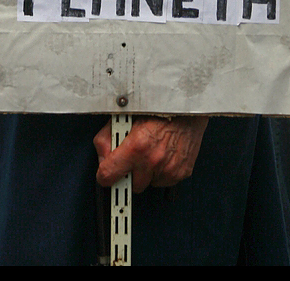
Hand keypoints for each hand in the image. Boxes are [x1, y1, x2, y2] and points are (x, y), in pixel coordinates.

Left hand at [93, 114, 208, 193]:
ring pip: (148, 183)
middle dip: (129, 173)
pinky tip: (163, 153)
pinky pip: (164, 181)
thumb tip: (102, 157)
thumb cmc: (158, 108)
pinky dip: (161, 171)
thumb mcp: (124, 116)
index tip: (105, 174)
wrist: (186, 106)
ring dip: (147, 172)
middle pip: (130, 184)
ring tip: (151, 150)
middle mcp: (152, 160)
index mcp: (136, 146)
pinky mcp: (181, 172)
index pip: (109, 175)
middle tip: (133, 156)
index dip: (104, 175)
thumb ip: (107, 138)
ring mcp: (168, 169)